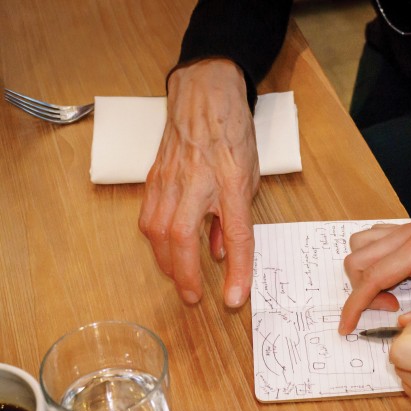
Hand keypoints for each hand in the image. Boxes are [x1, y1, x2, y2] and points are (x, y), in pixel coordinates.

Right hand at [139, 59, 258, 307]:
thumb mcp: (249, 176)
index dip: (237, 270)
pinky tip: (164, 250)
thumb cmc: (232, 134)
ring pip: (157, 230)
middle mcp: (197, 182)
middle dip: (185, 275)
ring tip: (178, 279)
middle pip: (183, 238)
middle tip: (193, 298)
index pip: (237, 234)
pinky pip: (148, 216)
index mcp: (230, 181)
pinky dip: (155, 241)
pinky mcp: (154, 178)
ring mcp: (170, 179)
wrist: (204, 96)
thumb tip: (220, 253)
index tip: (234, 299)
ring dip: (166, 262)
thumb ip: (234, 216)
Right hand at [339, 215, 410, 333]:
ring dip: (365, 272)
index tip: (346, 327)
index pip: (372, 278)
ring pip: (361, 245)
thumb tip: (410, 332)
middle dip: (362, 291)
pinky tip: (395, 277)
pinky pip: (376, 237)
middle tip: (390, 310)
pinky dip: (374, 258)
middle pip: (358, 260)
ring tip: (391, 293)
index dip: (355, 306)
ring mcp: (409, 228)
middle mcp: (409, 234)